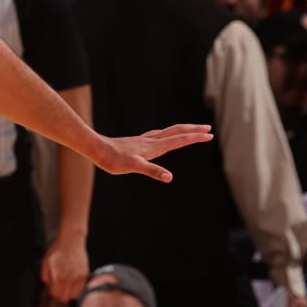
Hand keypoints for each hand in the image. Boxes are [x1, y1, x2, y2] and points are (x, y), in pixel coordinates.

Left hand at [40, 231, 87, 301]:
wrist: (71, 240)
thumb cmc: (56, 251)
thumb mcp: (45, 263)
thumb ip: (45, 277)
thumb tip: (50, 288)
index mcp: (57, 276)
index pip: (55, 294)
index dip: (53, 292)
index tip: (53, 287)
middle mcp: (68, 279)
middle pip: (64, 298)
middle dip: (60, 294)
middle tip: (59, 286)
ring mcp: (78, 277)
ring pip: (73, 296)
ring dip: (69, 292)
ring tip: (67, 284)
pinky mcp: (85, 275)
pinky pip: (81, 289)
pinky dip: (77, 288)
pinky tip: (73, 281)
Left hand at [90, 124, 214, 182]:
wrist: (97, 149)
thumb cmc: (114, 160)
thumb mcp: (134, 167)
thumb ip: (153, 171)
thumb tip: (169, 177)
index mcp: (154, 147)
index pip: (179, 140)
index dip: (195, 138)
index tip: (209, 135)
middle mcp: (151, 141)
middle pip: (176, 131)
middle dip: (193, 130)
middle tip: (208, 129)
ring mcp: (144, 140)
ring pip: (168, 132)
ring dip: (182, 130)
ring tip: (191, 130)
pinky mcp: (137, 142)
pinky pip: (157, 135)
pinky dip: (167, 134)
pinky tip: (162, 137)